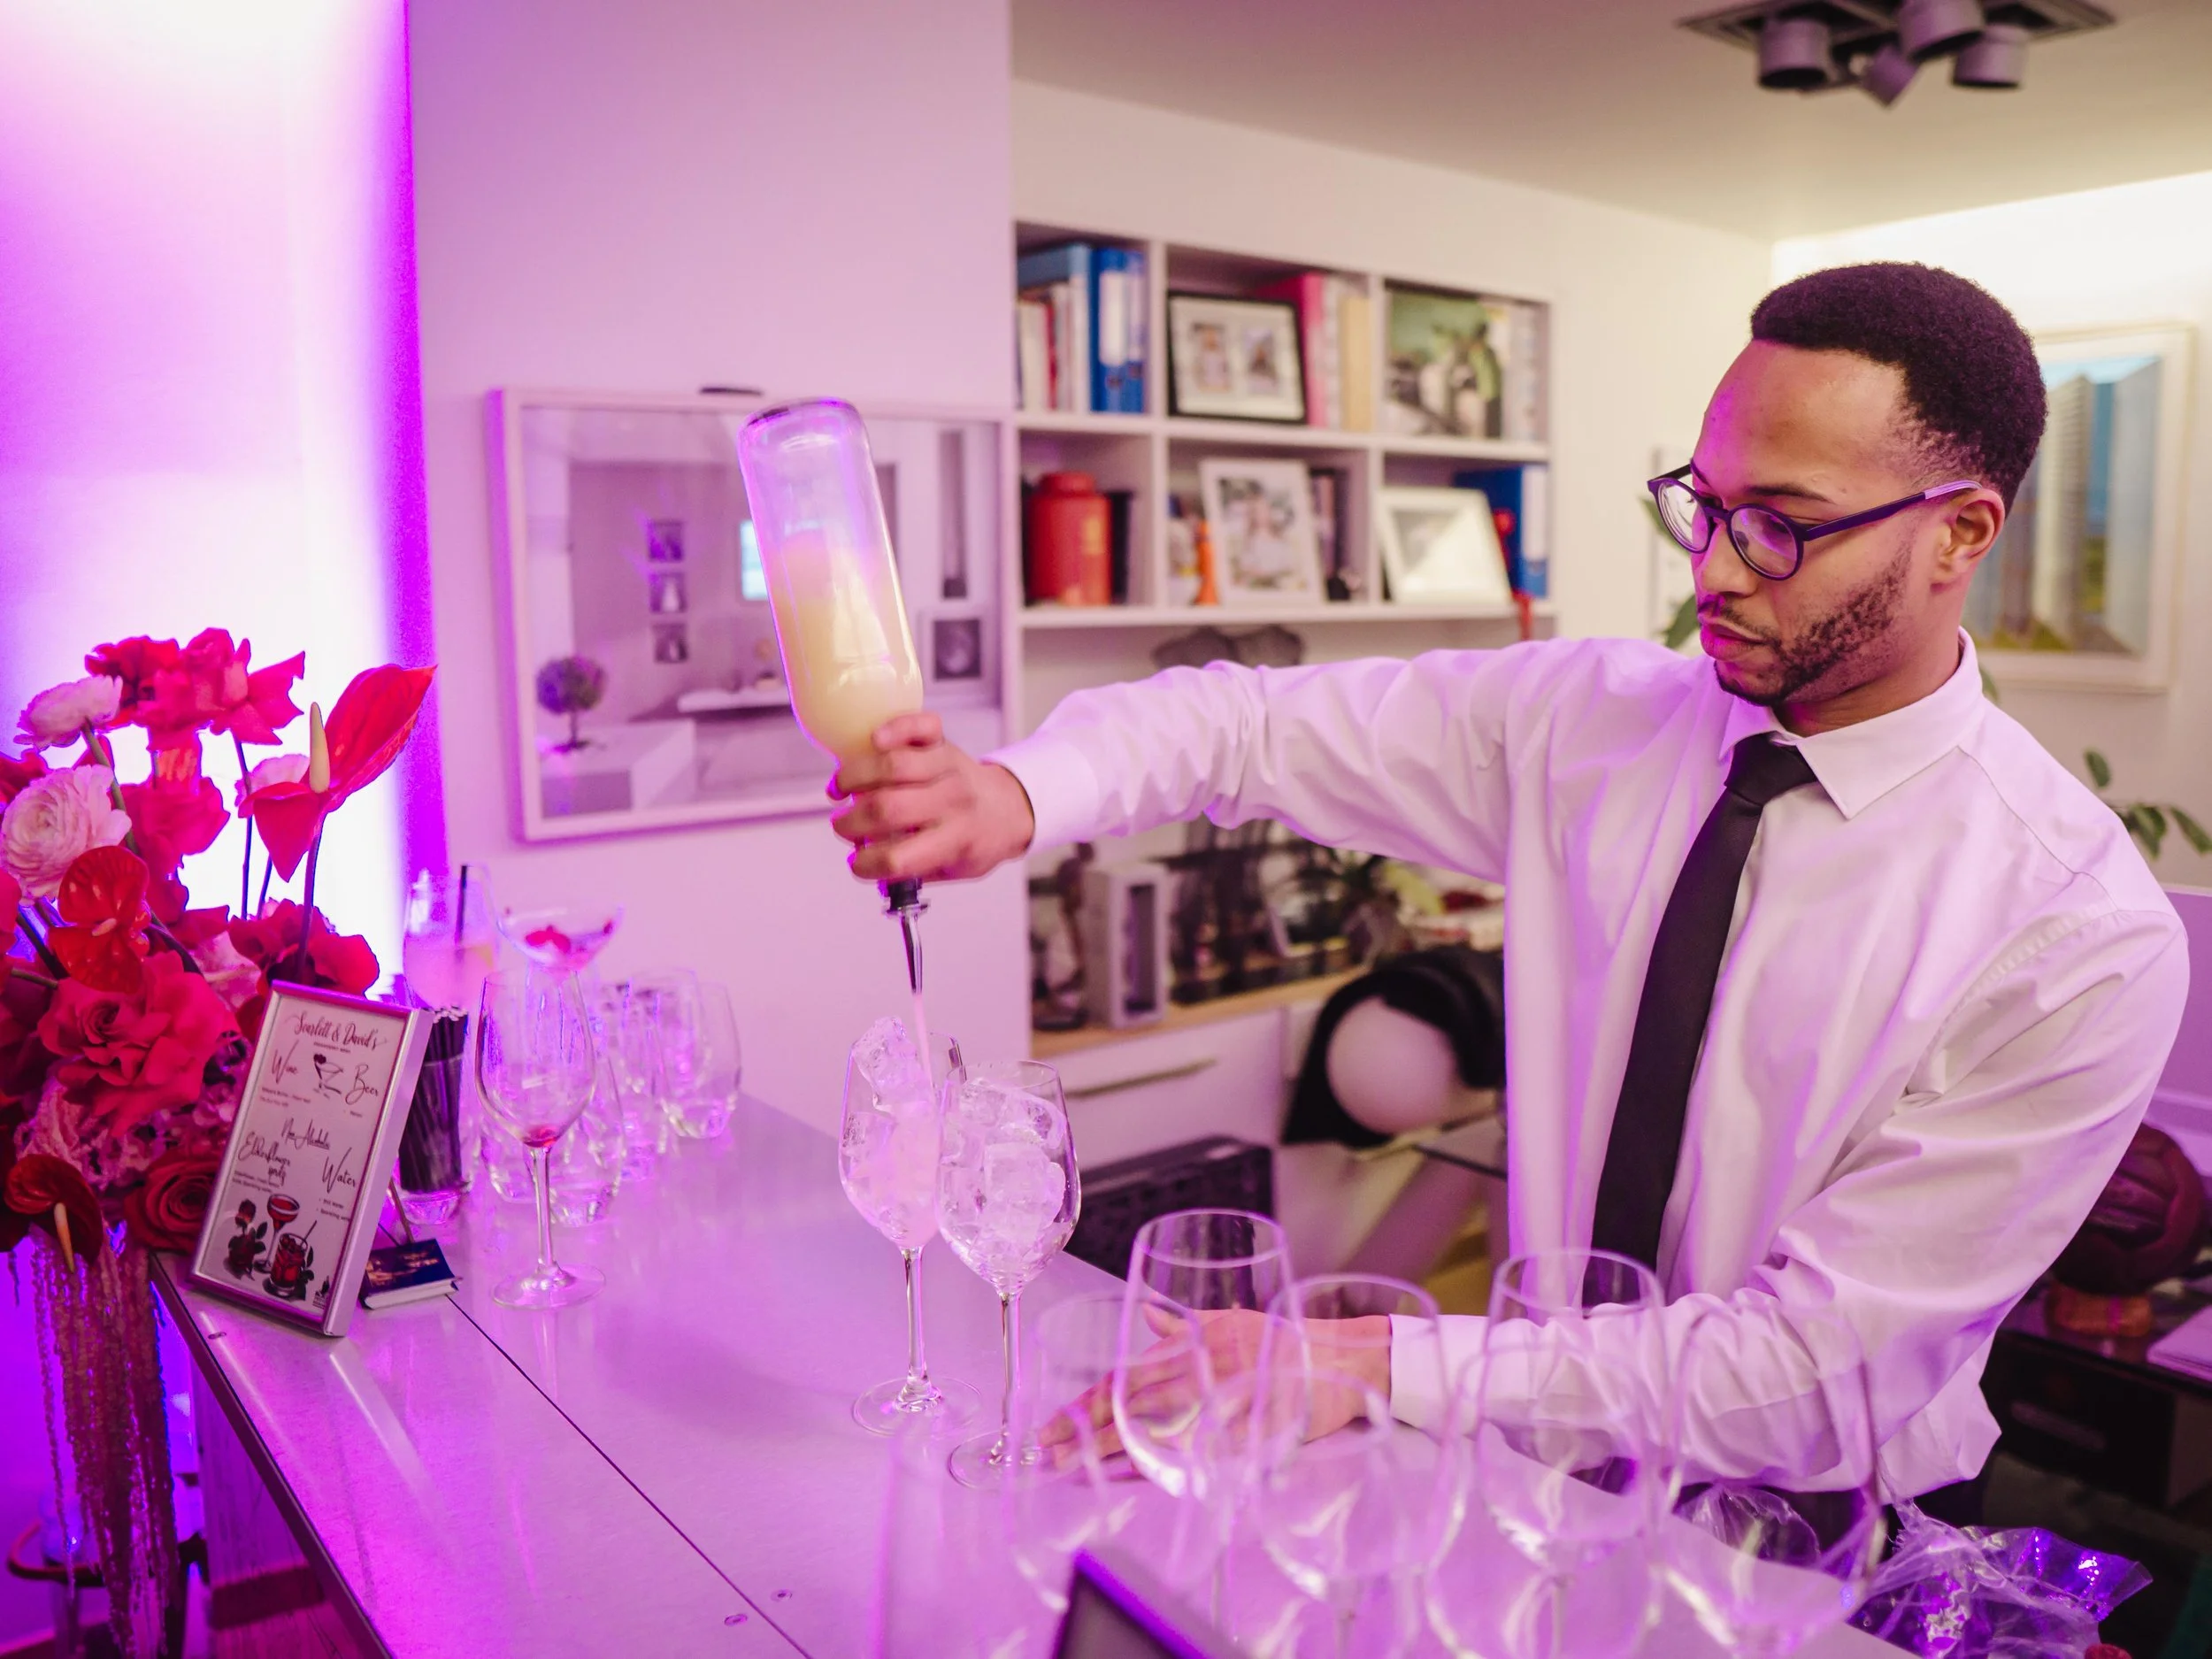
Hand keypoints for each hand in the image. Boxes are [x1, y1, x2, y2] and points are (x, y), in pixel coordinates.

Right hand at [828, 712, 1035, 882]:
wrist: (1010, 807)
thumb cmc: (977, 839)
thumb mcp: (954, 870)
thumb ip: (915, 873)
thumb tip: (873, 874)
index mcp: (956, 840)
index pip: (898, 858)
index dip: (865, 865)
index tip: (855, 863)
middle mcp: (952, 801)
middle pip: (887, 809)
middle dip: (851, 822)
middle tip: (842, 826)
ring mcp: (948, 767)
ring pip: (893, 766)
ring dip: (853, 777)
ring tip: (839, 790)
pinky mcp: (944, 743)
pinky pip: (919, 726)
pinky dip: (893, 728)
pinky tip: (871, 742)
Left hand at [1037, 1308, 1393, 1465]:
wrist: (1344, 1359)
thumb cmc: (1286, 1344)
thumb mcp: (1233, 1323)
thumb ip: (1186, 1326)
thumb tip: (1148, 1315)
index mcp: (1194, 1341)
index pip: (1129, 1374)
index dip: (1087, 1401)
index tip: (1053, 1424)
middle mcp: (1203, 1364)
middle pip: (1132, 1400)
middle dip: (1083, 1427)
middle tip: (1045, 1450)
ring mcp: (1225, 1395)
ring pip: (1156, 1425)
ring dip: (1111, 1450)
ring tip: (1073, 1468)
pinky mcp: (1250, 1424)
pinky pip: (1198, 1449)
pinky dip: (1164, 1464)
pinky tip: (1134, 1476)